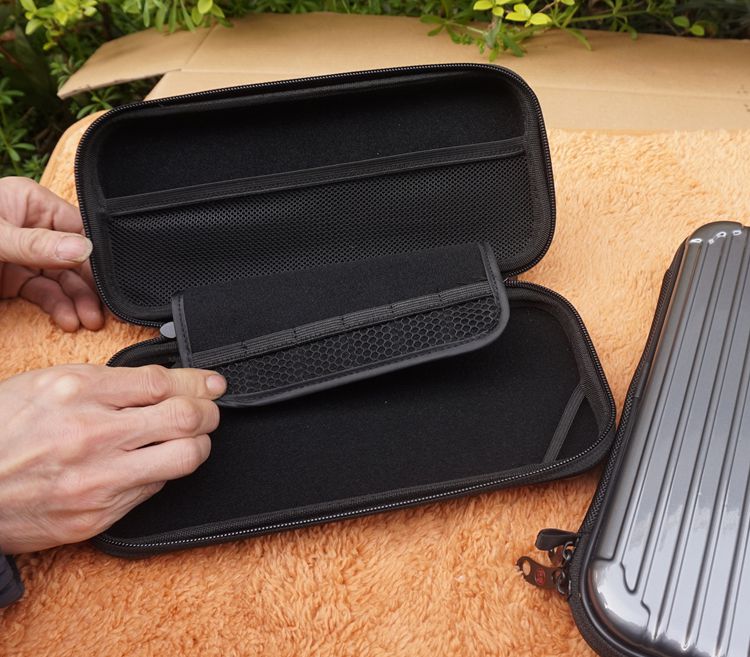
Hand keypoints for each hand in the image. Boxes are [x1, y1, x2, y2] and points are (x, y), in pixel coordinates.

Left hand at [0, 176, 103, 331]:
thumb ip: (35, 245)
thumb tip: (82, 250)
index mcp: (29, 203)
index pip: (76, 229)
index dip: (94, 257)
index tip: (109, 283)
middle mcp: (31, 227)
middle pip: (73, 258)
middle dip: (87, 287)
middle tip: (100, 312)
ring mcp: (22, 255)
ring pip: (62, 280)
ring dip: (75, 302)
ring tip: (85, 321)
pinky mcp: (12, 279)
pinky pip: (44, 293)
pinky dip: (57, 308)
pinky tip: (67, 320)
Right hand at [0, 364, 225, 552]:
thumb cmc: (4, 430)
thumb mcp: (50, 383)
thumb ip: (110, 381)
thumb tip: (168, 381)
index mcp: (77, 391)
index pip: (163, 383)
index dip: (198, 382)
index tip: (210, 384)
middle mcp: (91, 434)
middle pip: (185, 418)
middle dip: (209, 412)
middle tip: (210, 409)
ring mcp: (96, 479)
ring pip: (184, 458)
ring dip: (198, 445)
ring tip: (192, 438)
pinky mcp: (97, 516)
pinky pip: (155, 490)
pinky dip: (164, 473)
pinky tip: (154, 463)